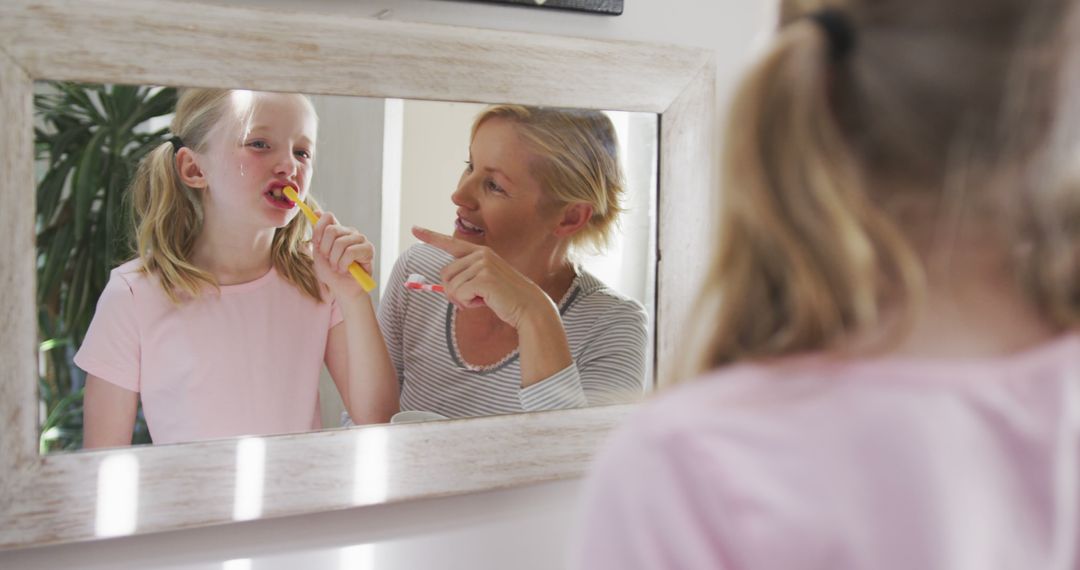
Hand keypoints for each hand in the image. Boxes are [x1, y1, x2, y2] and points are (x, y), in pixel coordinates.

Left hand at [311, 210, 373, 299]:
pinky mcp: (368, 249)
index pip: (329, 216)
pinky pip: (350, 252)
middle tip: (329, 261)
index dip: (319, 230)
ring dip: (335, 260)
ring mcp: (361, 239)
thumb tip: (315, 211)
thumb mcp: (318, 251)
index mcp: (338, 230)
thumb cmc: (331, 272)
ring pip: (340, 243)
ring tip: (338, 267)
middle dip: (326, 250)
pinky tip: (346, 269)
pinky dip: (344, 264)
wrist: (341, 289)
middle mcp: (350, 232)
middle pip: (332, 230)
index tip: (317, 244)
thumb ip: (317, 233)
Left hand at [413, 226, 553, 328]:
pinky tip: (486, 302)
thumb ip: (466, 278)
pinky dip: (468, 304)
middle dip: (454, 291)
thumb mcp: (484, 283)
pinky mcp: (484, 278)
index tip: (414, 229)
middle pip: (445, 274)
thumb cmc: (506, 298)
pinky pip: (459, 294)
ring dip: (463, 300)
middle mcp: (481, 254)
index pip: (451, 243)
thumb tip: (441, 286)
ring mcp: (483, 265)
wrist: (529, 307)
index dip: (430, 236)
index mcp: (480, 252)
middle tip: (474, 298)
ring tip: (484, 299)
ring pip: (451, 286)